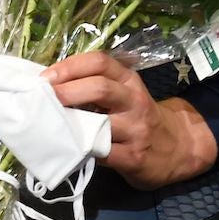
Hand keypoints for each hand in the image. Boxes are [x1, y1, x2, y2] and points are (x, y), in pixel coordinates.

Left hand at [44, 51, 217, 189]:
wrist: (177, 149)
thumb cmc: (136, 117)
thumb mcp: (123, 93)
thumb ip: (93, 84)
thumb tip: (47, 83)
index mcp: (128, 80)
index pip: (99, 62)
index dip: (69, 67)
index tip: (45, 78)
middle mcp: (134, 101)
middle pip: (99, 87)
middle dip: (65, 92)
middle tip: (41, 99)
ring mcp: (137, 130)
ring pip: (100, 122)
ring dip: (70, 122)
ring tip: (48, 123)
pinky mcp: (134, 157)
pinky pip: (102, 152)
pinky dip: (81, 148)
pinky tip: (68, 146)